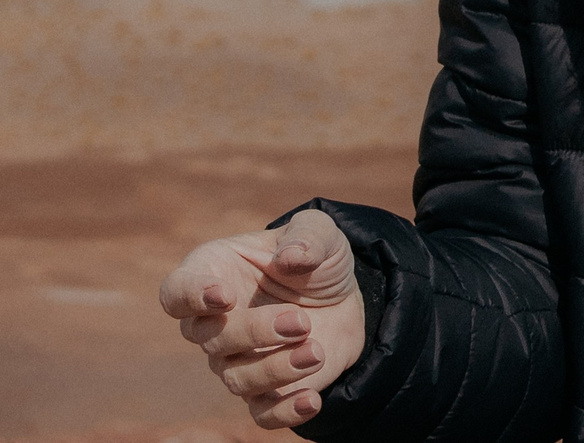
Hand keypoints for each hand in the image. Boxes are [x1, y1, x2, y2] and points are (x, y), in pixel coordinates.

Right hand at [159, 207, 367, 429]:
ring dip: (276, 369)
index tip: (223, 297)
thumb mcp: (319, 232)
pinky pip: (261, 413)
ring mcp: (237, 359)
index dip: (191, 297)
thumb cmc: (315, 258)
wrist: (345, 296)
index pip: (176, 292)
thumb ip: (306, 237)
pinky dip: (284, 412)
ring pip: (236, 378)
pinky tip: (312, 400)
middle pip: (210, 338)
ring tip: (316, 352)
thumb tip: (291, 258)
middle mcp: (214, 322)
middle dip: (254, 332)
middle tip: (300, 321)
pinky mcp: (266, 389)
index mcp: (213, 274)